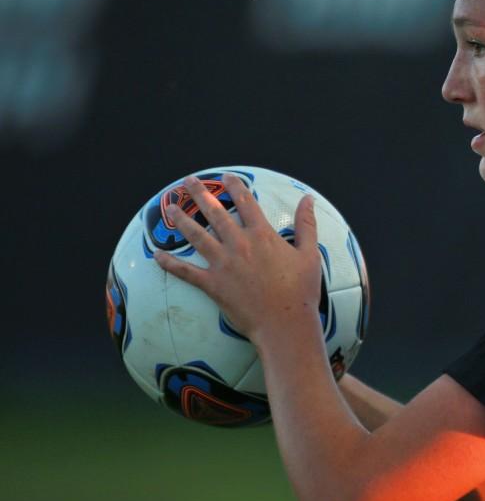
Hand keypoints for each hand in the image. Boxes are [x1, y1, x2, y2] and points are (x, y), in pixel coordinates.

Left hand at [154, 173, 323, 346]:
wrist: (285, 323)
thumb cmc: (301, 290)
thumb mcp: (310, 254)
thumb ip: (306, 224)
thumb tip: (308, 199)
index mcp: (262, 235)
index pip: (246, 202)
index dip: (236, 187)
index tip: (227, 177)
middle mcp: (239, 244)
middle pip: (215, 212)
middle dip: (200, 193)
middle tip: (189, 181)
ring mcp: (223, 264)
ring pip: (196, 236)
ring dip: (182, 220)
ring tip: (171, 208)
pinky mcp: (213, 284)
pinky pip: (186, 272)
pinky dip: (170, 264)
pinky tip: (157, 256)